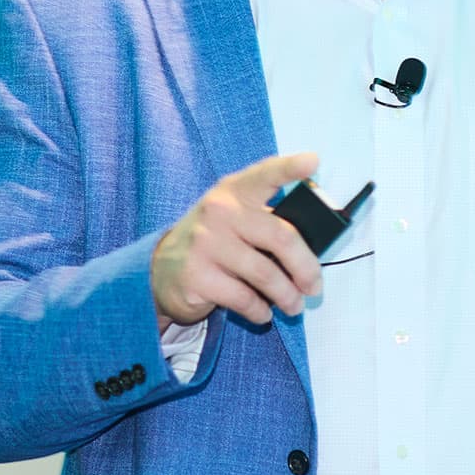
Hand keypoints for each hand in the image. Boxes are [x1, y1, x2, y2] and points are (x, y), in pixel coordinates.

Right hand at [151, 151, 325, 326]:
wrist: (160, 269)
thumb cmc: (214, 242)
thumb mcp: (234, 219)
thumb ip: (267, 222)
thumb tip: (311, 253)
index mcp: (234, 191)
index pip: (265, 174)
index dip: (289, 167)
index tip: (313, 162)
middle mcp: (219, 212)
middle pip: (281, 238)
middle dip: (306, 268)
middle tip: (314, 287)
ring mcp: (206, 243)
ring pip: (266, 274)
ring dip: (287, 296)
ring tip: (294, 305)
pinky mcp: (198, 276)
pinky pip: (244, 298)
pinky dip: (261, 310)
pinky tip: (263, 312)